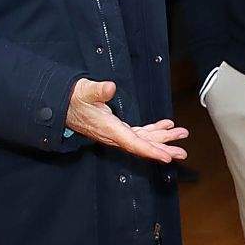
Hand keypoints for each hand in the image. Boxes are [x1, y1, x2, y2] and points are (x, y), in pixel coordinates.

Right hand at [66, 78, 188, 162]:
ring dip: (162, 138)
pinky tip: (166, 126)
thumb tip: (109, 87)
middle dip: (163, 148)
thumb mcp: (84, 91)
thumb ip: (97, 90)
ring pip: (143, 139)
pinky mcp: (117, 128)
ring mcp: (117, 133)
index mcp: (109, 129)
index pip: (133, 143)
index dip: (150, 151)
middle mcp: (114, 135)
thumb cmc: (73, 98)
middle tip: (182, 151)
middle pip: (142, 145)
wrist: (62, 104)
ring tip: (181, 135)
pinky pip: (138, 133)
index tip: (166, 157)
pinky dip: (153, 130)